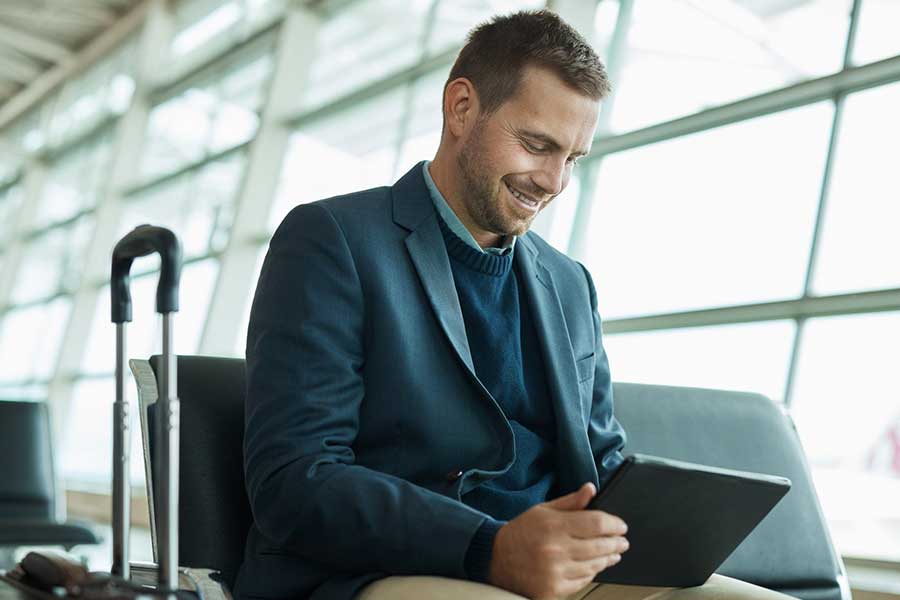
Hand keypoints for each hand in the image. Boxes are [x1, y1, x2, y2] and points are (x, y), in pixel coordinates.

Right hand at [487, 483, 628, 599]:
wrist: (497, 559)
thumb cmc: (521, 533)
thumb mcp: (543, 510)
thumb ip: (570, 502)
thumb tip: (590, 489)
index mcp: (554, 526)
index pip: (596, 523)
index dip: (614, 524)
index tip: (621, 526)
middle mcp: (556, 549)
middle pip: (600, 545)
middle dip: (617, 543)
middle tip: (622, 541)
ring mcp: (555, 572)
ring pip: (595, 565)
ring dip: (608, 559)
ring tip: (612, 554)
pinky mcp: (554, 590)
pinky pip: (583, 581)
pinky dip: (592, 573)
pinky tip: (594, 566)